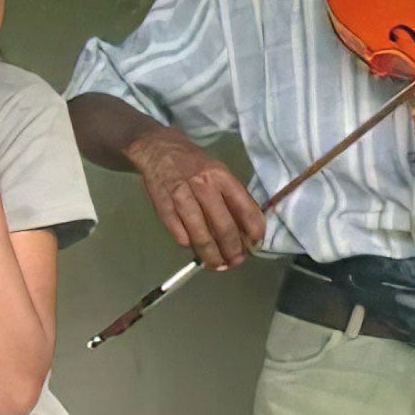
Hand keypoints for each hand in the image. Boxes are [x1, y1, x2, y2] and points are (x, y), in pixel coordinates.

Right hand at [125, 124, 265, 269]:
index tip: (256, 243)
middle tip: (236, 262)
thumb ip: (232, 198)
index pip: (244, 207)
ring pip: (200, 233)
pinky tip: (193, 249)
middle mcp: (204, 186)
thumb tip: (247, 229)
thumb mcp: (219, 172)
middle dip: (232, 249)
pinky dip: (186, 243)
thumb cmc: (195, 164)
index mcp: (222, 177)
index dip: (253, 229)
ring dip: (210, 254)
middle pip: (223, 226)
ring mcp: (182, 196)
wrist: (159, 149)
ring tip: (217, 265)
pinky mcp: (163, 205)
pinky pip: (177, 231)